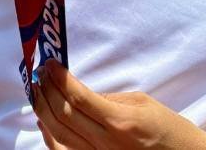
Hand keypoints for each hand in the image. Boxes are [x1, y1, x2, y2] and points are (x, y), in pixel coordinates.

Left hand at [33, 60, 205, 149]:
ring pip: (58, 136)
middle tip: (40, 74)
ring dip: (42, 111)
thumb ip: (107, 98)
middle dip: (47, 90)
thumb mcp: (142, 103)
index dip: (59, 78)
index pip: (78, 97)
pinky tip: (43, 121)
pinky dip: (49, 136)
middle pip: (63, 115)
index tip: (50, 64)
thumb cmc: (168, 129)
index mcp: (120, 121)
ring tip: (37, 92)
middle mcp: (107, 143)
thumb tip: (78, 91)